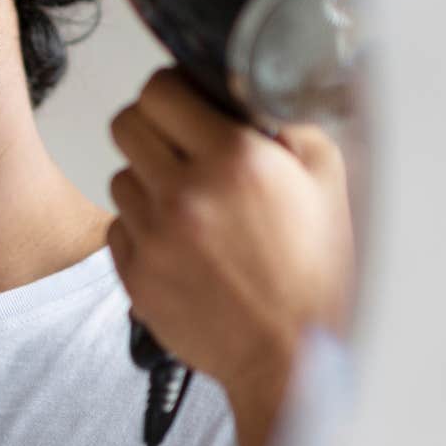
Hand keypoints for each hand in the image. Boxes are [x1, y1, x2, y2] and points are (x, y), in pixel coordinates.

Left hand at [105, 67, 354, 398]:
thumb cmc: (317, 275)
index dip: (172, 90)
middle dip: (154, 127)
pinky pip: (117, 226)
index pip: (160, 89)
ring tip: (192, 205)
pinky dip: (142, 228)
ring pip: (120, 175)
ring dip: (149, 181)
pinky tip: (182, 243)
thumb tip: (245, 96)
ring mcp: (154, 235)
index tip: (184, 101)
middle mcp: (186, 193)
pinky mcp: (134, 273)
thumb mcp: (328, 180)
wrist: (295, 356)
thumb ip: (287, 124)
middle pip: (126, 124)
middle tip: (180, 145)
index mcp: (235, 160)